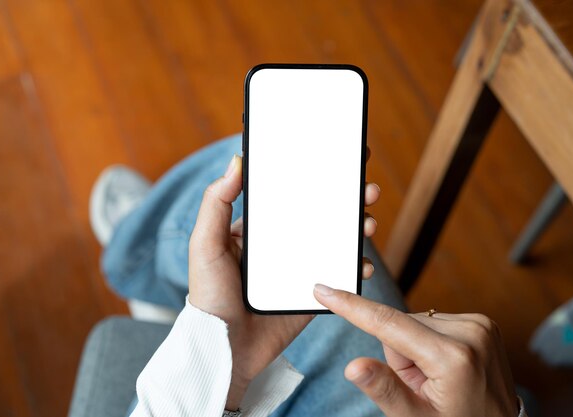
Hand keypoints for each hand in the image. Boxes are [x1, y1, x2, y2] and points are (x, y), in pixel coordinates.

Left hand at [189, 153, 379, 409]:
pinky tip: (362, 263)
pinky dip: (354, 268)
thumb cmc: (208, 297)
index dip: (311, 179)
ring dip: (356, 229)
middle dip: (346, 200)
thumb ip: (216, 203)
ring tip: (368, 222)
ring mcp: (298, 270)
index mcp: (257, 231)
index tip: (334, 161)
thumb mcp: (204, 244)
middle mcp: (281, 247)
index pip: (288, 197)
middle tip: (366, 189)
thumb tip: (235, 161)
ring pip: (333, 243)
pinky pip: (338, 276)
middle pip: (319, 216)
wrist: (224, 350)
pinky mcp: (310, 294)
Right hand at [313, 286, 518, 416]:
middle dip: (400, 352)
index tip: (325, 291)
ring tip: (437, 378)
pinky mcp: (482, 322)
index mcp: (453, 357)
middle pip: (401, 325)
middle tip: (421, 385)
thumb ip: (384, 390)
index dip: (352, 307)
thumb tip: (353, 367)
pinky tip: (447, 366)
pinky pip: (434, 322)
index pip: (388, 324)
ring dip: (416, 347)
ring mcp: (480, 325)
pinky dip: (432, 342)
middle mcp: (470, 332)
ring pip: (416, 322)